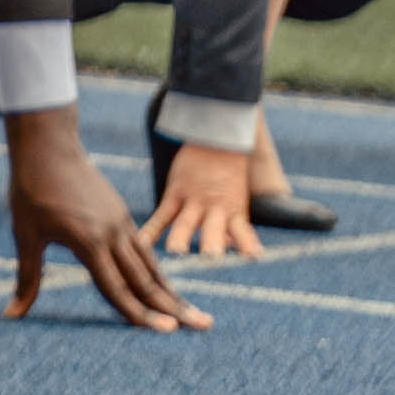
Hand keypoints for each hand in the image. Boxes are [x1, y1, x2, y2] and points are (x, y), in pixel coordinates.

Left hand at [5, 111, 207, 331]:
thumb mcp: (25, 235)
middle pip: (146, 280)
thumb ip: (27, 277)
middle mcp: (113, 234)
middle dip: (175, 307)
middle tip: (204, 326)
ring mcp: (122, 223)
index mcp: (89, 241)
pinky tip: (166, 288)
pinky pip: (145, 250)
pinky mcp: (122, 215)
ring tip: (195, 314)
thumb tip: (10, 314)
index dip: (140, 313)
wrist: (48, 146)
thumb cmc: (31, 191)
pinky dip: (158, 272)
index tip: (167, 332)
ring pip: (151, 265)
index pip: (117, 288)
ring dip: (173, 292)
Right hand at [143, 138, 273, 264]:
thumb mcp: (237, 197)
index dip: (248, 244)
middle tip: (211, 256)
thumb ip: (234, 223)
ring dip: (180, 237)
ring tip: (176, 251)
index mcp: (235, 209)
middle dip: (213, 243)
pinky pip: (161, 216)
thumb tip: (231, 246)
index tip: (253, 256)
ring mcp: (193, 200)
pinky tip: (142, 243)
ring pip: (185, 222)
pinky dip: (151, 230)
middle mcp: (215, 208)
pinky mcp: (175, 193)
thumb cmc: (229, 171)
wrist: (215, 138)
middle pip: (214, 228)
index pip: (243, 232)